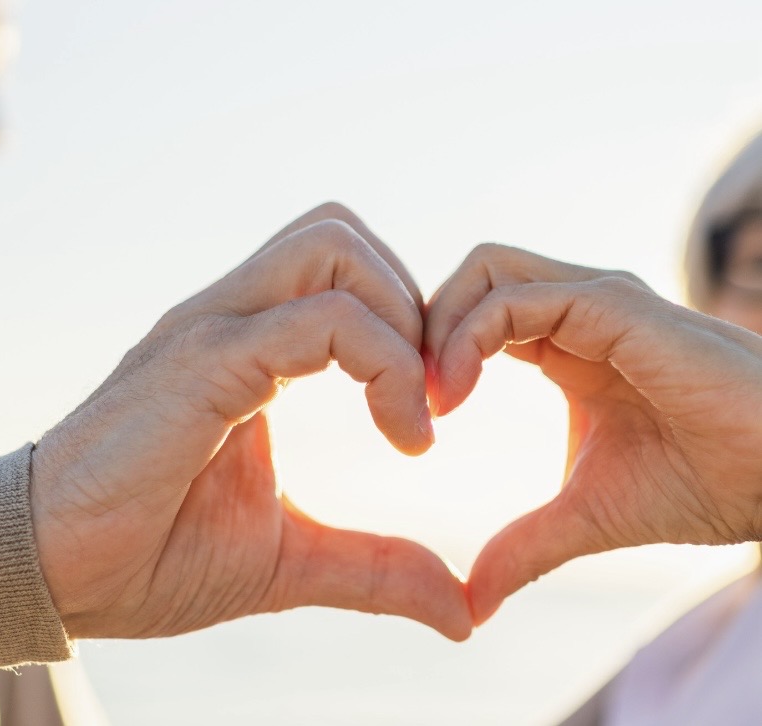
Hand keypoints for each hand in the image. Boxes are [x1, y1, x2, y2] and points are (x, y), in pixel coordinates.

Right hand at [32, 204, 471, 641]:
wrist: (50, 575)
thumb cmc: (145, 556)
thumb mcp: (286, 562)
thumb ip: (373, 568)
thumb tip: (461, 611)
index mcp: (241, 349)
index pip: (338, 270)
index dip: (405, 328)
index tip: (426, 425)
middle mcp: (224, 322)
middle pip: (338, 232)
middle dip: (410, 303)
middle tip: (427, 400)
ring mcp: (208, 335)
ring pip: (330, 247)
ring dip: (398, 319)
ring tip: (411, 413)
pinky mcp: (200, 367)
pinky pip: (313, 322)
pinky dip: (380, 364)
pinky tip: (399, 438)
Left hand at [425, 244, 761, 623]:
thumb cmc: (708, 485)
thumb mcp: (588, 517)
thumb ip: (524, 547)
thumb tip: (471, 603)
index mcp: (567, 340)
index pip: (471, 308)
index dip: (428, 350)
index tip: (409, 418)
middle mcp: (579, 306)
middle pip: (469, 274)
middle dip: (420, 327)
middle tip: (406, 401)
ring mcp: (599, 299)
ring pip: (484, 269)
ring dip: (437, 328)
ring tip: (430, 402)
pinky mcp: (617, 307)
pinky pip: (517, 297)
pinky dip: (467, 337)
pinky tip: (454, 397)